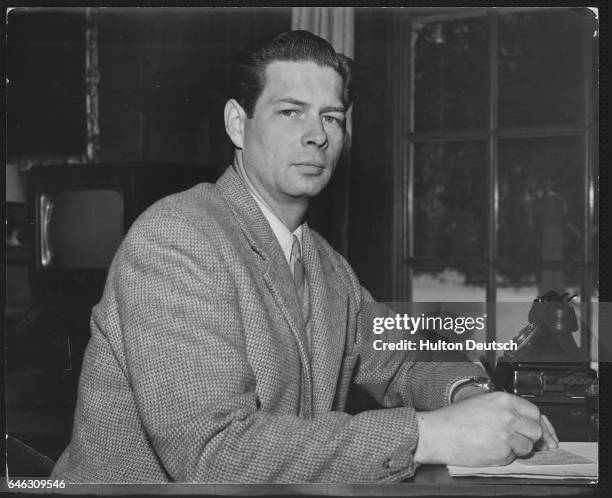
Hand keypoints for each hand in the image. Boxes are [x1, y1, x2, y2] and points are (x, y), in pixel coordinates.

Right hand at [414, 392, 558, 466]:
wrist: (438, 433)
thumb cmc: (454, 419)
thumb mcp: (481, 403)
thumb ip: (504, 409)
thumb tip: (524, 422)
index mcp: (503, 400)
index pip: (534, 412)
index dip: (534, 422)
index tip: (534, 429)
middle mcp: (508, 416)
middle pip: (536, 431)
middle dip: (528, 437)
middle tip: (514, 438)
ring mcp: (506, 435)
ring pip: (526, 447)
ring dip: (515, 448)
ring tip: (495, 442)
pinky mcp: (502, 453)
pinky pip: (512, 458)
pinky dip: (503, 457)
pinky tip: (488, 449)